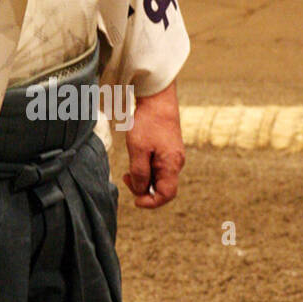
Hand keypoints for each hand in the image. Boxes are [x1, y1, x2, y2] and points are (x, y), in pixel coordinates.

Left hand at [123, 81, 184, 209]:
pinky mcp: (168, 149)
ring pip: (158, 177)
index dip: (151, 202)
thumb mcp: (138, 149)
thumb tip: (140, 190)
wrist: (158, 98)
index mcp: (172, 165)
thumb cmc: (148, 122)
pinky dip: (146, 168)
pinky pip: (158, 167)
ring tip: (128, 168)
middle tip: (126, 177)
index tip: (135, 200)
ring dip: (143, 177)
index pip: (167, 195)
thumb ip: (139, 173)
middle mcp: (176, 163)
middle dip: (143, 188)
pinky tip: (136, 158)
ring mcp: (173, 156)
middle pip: (162, 187)